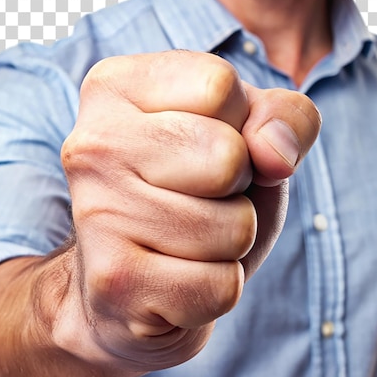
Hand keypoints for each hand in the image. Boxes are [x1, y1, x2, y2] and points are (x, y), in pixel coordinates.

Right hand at [57, 50, 320, 371]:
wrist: (134, 289)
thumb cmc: (198, 200)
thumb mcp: (249, 139)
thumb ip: (284, 118)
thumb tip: (275, 155)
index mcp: (113, 87)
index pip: (220, 86)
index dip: (239, 128)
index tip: (204, 151)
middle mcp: (91, 146)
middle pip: (227, 158)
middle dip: (238, 192)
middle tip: (200, 204)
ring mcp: (96, 215)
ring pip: (234, 228)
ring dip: (231, 246)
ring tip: (188, 245)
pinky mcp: (115, 282)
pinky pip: (222, 286)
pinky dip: (218, 291)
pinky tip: (177, 282)